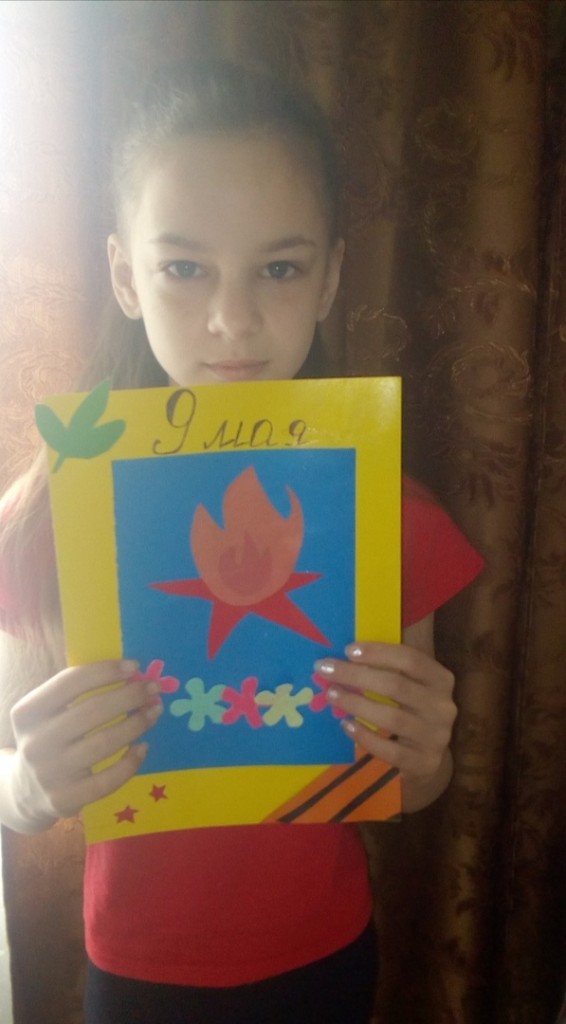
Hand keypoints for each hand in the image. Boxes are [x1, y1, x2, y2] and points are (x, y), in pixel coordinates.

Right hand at [6, 659, 161, 826]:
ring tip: (154, 712)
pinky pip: (108, 780)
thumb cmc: (49, 738)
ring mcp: (50, 774)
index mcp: (28, 712)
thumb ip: (78, 693)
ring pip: (104, 743)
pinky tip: (143, 747)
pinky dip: (131, 762)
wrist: (25, 790)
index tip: (135, 666)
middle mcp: (36, 742)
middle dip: (130, 696)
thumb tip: (131, 675)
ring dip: (137, 724)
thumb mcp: (48, 713)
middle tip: (152, 689)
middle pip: (93, 711)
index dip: (106, 671)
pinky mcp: (66, 799)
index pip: (70, 682)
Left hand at [314, 617, 455, 811]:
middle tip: (325, 670)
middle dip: (356, 676)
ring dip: (356, 703)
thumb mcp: (410, 687)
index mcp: (441, 680)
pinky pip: (390, 750)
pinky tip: (346, 725)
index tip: (347, 650)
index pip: (411, 659)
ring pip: (392, 717)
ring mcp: (436, 737)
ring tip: (331, 694)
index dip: (379, 653)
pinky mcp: (424, 763)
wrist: (427, 759)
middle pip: (396, 686)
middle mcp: (443, 707)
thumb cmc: (411, 711)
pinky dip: (365, 736)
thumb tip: (346, 651)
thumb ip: (388, 669)